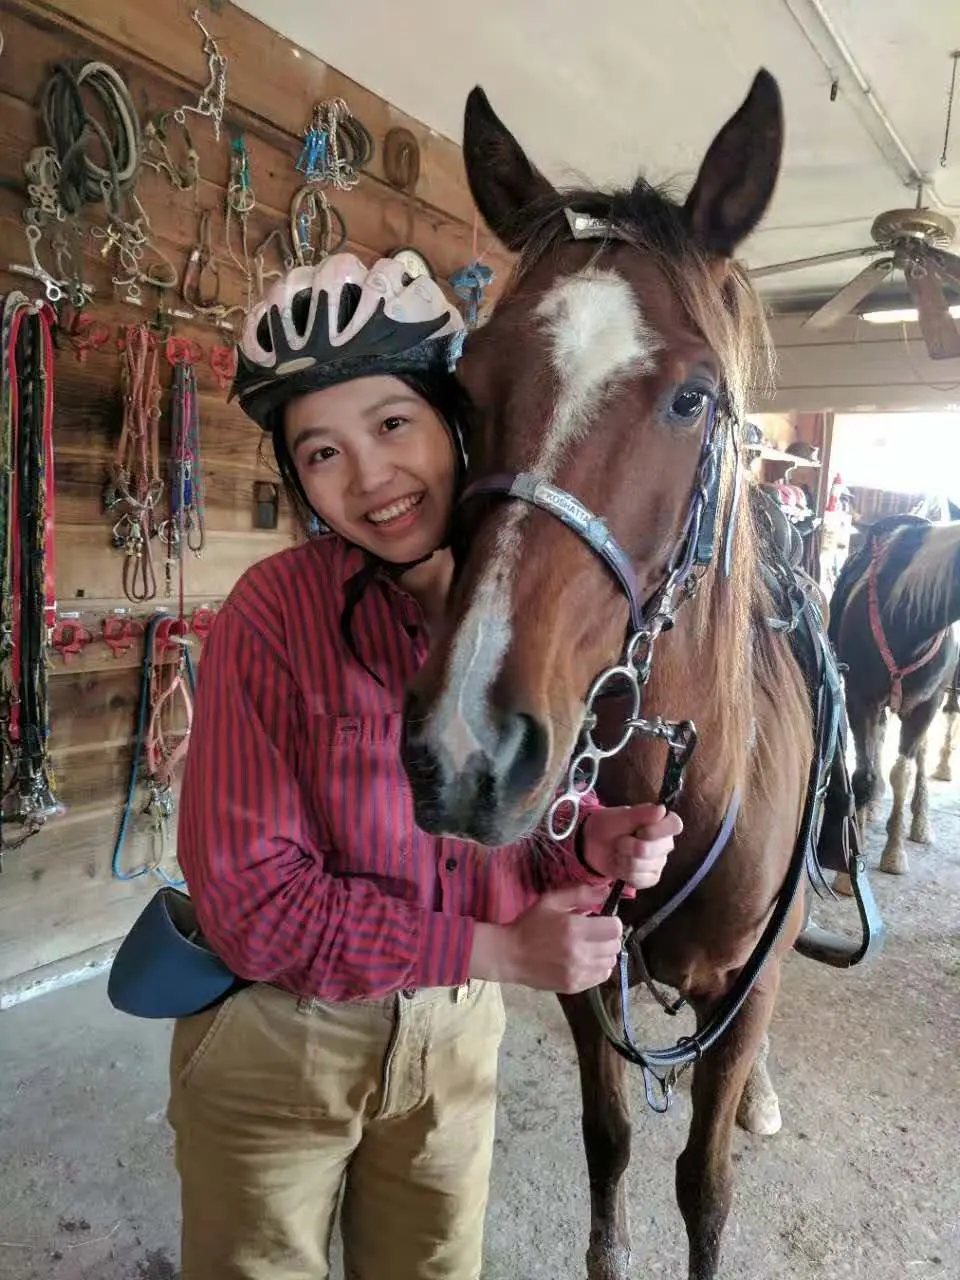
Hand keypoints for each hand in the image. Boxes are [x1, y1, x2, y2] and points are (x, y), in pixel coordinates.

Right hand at [469, 884, 622, 992]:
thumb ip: (580, 894)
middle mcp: (580, 952)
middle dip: (608, 937)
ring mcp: (578, 972)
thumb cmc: (530, 925)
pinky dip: (598, 967)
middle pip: (615, 946)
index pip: (614, 928)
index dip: (611, 922)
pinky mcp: (575, 986)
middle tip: (594, 933)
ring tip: (589, 947)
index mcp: (574, 928)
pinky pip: (602, 976)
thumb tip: (607, 892)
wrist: (510, 955)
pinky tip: (585, 960)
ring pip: (611, 962)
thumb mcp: (551, 901)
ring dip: (604, 953)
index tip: (601, 920)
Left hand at [581, 803, 681, 890]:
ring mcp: (659, 862)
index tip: (640, 831)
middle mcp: (665, 843)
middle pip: (655, 849)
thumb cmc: (609, 826)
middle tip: (619, 840)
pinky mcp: (651, 878)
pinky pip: (640, 880)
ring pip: (643, 866)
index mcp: (661, 823)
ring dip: (622, 859)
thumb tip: (662, 809)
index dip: (657, 830)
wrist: (593, 845)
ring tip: (618, 851)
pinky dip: (623, 873)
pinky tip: (620, 865)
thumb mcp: (619, 816)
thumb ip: (640, 813)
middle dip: (629, 846)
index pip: (675, 825)